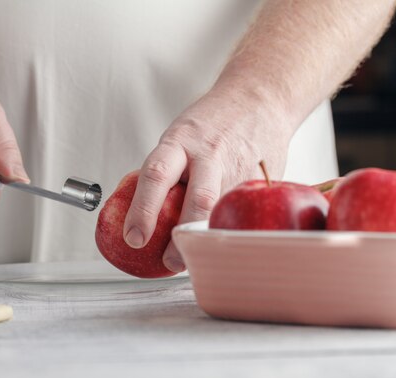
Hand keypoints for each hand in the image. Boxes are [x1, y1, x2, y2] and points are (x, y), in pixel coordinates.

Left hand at [123, 85, 294, 272]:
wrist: (261, 98)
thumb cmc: (211, 123)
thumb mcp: (179, 138)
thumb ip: (165, 172)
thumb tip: (140, 214)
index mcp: (180, 141)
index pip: (156, 176)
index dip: (143, 210)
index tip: (133, 238)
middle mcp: (210, 154)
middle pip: (198, 199)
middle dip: (181, 235)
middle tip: (170, 262)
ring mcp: (239, 167)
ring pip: (223, 211)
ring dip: (207, 237)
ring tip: (196, 255)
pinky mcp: (262, 180)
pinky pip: (243, 211)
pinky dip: (230, 228)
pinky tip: (222, 238)